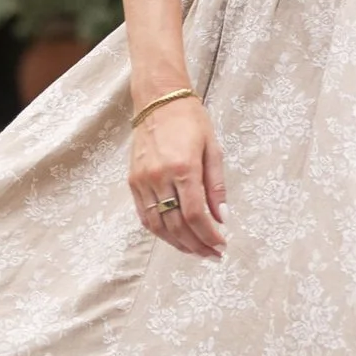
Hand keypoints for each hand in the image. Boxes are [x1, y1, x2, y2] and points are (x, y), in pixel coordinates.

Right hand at [129, 94, 225, 256]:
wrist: (158, 99)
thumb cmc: (191, 120)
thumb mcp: (212, 148)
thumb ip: (216, 186)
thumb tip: (222, 218)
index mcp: (183, 168)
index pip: (195, 215)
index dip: (209, 235)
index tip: (222, 245)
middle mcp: (159, 177)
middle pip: (176, 226)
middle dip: (196, 245)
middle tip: (212, 255)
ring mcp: (142, 181)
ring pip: (158, 226)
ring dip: (178, 244)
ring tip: (196, 251)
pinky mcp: (133, 181)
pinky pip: (144, 215)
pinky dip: (160, 231)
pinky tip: (175, 238)